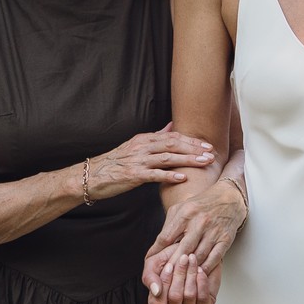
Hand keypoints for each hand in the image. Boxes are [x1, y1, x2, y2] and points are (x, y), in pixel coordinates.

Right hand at [86, 125, 215, 200]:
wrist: (92, 176)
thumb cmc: (116, 162)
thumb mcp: (136, 145)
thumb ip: (156, 136)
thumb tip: (172, 126)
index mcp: (144, 139)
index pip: (172, 136)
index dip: (191, 140)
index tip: (207, 145)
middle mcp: (142, 147)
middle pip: (173, 144)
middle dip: (194, 148)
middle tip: (211, 153)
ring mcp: (138, 160)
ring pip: (167, 158)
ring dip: (188, 160)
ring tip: (204, 163)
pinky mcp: (133, 175)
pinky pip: (154, 174)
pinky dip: (169, 176)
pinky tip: (183, 178)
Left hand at [143, 182, 245, 303]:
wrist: (229, 197)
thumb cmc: (202, 204)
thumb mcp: (181, 208)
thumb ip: (169, 226)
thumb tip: (157, 247)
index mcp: (185, 213)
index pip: (167, 236)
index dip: (157, 252)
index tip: (151, 263)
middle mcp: (199, 222)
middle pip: (183, 249)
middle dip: (172, 265)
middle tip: (165, 277)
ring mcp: (213, 231)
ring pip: (199, 256)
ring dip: (189, 269)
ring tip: (180, 280)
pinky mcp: (225, 239)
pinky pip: (214, 258)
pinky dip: (206, 268)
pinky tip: (199, 274)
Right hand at [144, 248, 222, 303]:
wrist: (188, 252)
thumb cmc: (169, 259)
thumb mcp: (153, 264)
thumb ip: (150, 278)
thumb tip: (156, 291)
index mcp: (157, 303)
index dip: (164, 283)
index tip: (170, 265)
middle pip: (175, 297)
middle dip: (180, 274)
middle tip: (184, 258)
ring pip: (189, 296)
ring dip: (191, 274)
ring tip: (192, 260)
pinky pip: (203, 298)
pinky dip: (202, 282)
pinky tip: (200, 271)